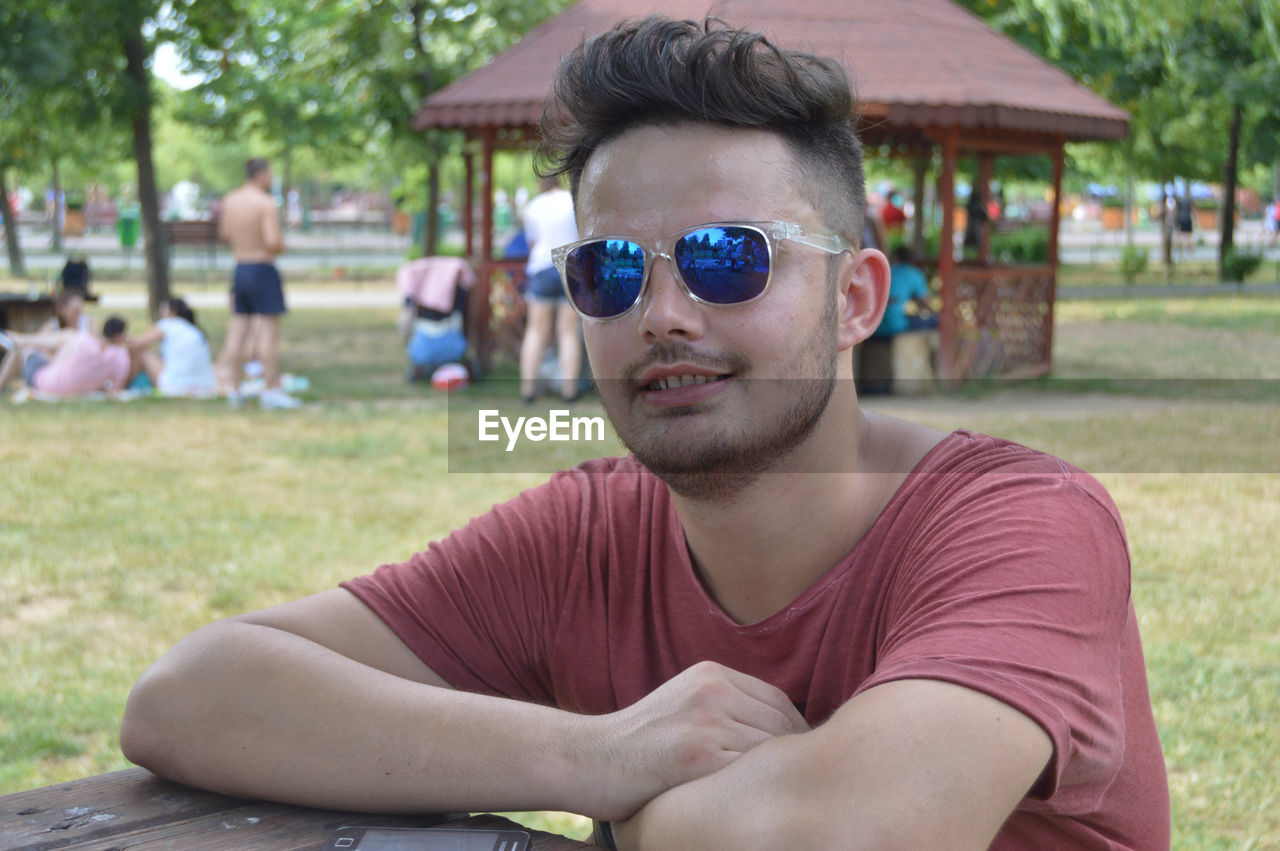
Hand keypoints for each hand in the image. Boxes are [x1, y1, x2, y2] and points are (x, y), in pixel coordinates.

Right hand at [574, 661, 806, 821]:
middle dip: (794, 755)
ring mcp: (707, 720)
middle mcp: (713, 690)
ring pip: (771, 748)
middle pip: (781, 723)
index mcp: (711, 674)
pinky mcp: (698, 754)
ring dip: (780, 775)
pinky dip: (759, 790)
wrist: (585, 758)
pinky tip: (755, 806)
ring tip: (780, 797)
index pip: (777, 700)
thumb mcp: (681, 705)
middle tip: (798, 784)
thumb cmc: (634, 744)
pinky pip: (750, 771)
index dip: (796, 732)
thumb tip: (772, 734)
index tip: (801, 760)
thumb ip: (722, 708)